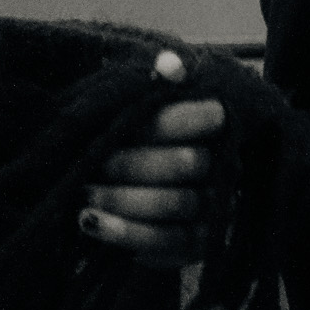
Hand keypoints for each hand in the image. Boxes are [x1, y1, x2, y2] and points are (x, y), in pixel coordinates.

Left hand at [80, 97, 224, 267]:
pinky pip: (164, 241)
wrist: (134, 193)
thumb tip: (170, 65)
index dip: (173, 119)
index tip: (129, 122)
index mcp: (220, 126)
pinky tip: (89, 222)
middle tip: (94, 162)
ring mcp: (214, 209)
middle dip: (135, 163)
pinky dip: (124, 232)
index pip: (207, 118)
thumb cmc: (138, 140)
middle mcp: (227, 167)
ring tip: (83, 192)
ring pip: (177, 203)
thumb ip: (155, 86)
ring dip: (124, 198)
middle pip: (189, 163)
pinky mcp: (195, 244)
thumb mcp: (143, 108)